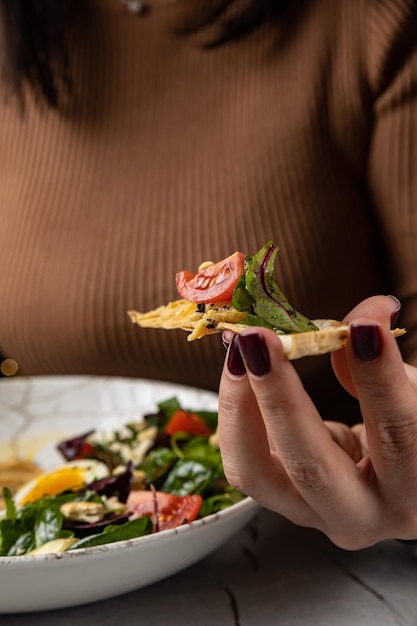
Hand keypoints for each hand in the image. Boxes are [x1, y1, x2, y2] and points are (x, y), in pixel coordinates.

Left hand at [218, 296, 416, 548]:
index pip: (397, 434)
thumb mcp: (412, 398)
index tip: (364, 326)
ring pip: (255, 473)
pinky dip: (234, 412)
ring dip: (238, 405)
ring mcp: (310, 515)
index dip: (379, 379)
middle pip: (310, 467)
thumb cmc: (410, 435)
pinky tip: (237, 368)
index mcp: (413, 492)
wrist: (394, 483)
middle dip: (278, 396)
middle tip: (258, 338)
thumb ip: (384, 367)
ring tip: (237, 350)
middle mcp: (361, 516)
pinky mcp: (278, 499)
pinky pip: (244, 460)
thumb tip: (358, 323)